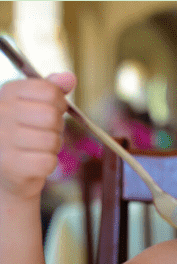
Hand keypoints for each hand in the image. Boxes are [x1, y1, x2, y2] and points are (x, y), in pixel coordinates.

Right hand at [0, 72, 75, 198]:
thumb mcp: (34, 105)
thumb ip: (51, 90)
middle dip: (56, 127)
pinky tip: (33, 162)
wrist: (6, 171)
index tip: (51, 111)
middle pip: (51, 116)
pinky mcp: (10, 165)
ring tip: (36, 148)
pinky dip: (47, 164)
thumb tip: (69, 77)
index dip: (59, 104)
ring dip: (52, 147)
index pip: (49, 91)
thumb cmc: (24, 133)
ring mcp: (1, 139)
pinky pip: (48, 161)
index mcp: (7, 92)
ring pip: (52, 140)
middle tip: (43, 132)